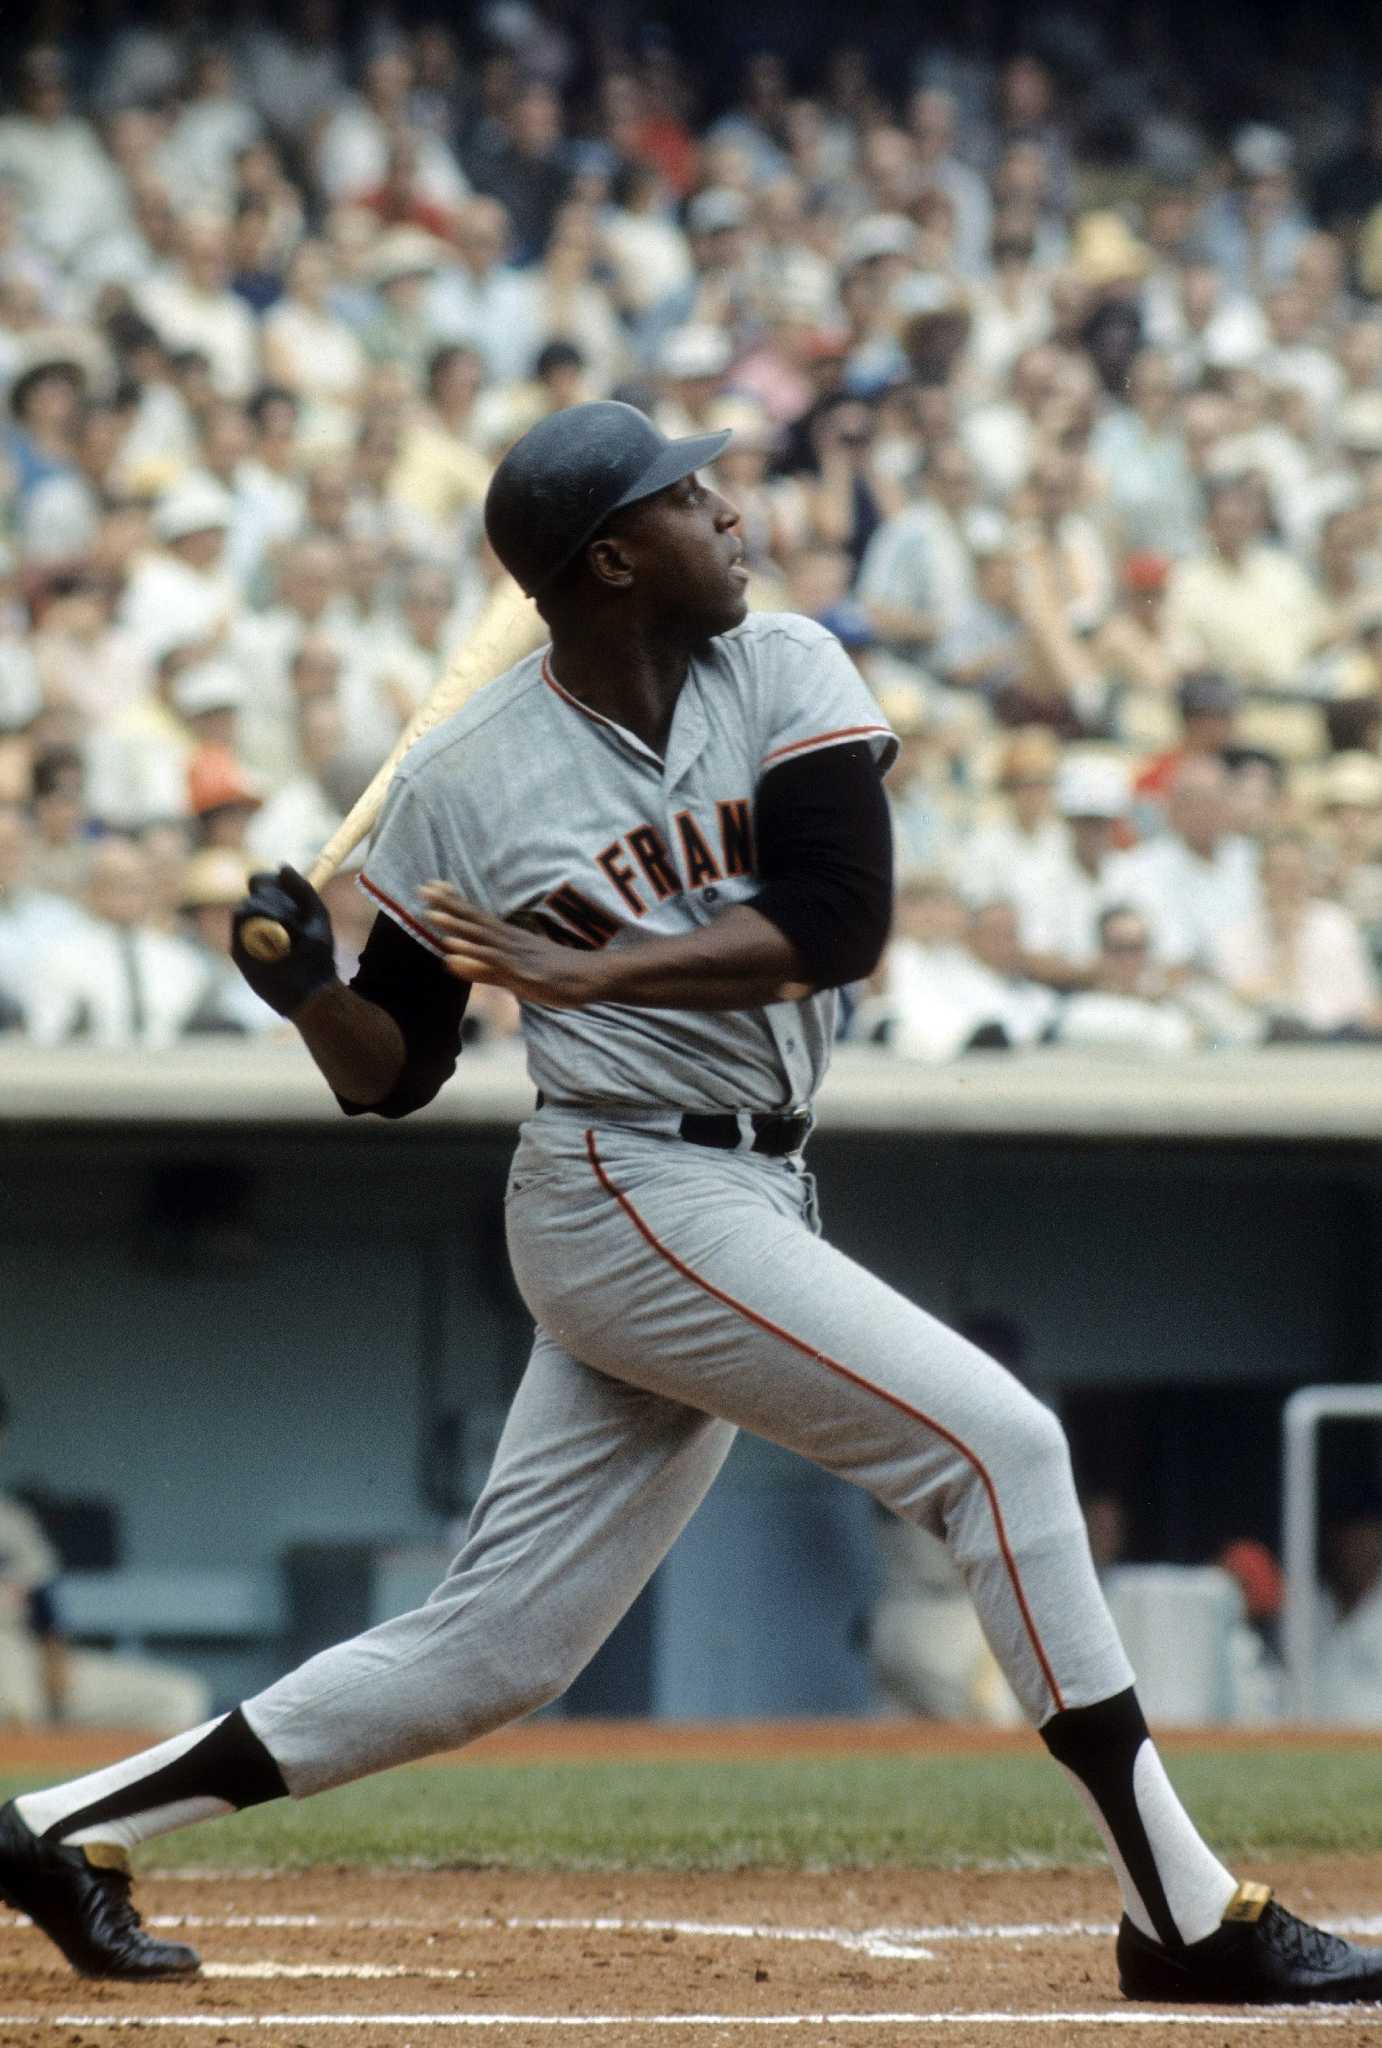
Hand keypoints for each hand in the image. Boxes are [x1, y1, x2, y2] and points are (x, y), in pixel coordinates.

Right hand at [231, 865, 336, 1016]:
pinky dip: (258, 927)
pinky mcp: (238, 950)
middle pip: (255, 891)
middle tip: (292, 918)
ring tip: (288, 930)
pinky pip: (239, 928)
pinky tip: (277, 941)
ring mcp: (247, 933)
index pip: (261, 881)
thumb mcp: (317, 916)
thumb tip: (281, 867)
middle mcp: (259, 917)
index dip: (268, 880)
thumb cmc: (318, 953)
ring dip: (268, 912)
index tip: (281, 886)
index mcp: (277, 905)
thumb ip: (302, 889)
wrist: (312, 989)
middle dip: (274, 899)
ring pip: (245, 906)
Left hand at [420, 882, 605, 1006]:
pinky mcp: (523, 973)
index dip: (453, 902)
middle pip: (475, 921)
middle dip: (448, 906)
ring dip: (457, 926)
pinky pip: (493, 963)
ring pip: (481, 939)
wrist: (594, 977)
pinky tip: (454, 950)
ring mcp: (516, 956)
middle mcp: (510, 942)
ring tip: (432, 914)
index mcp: (509, 939)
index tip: (431, 886)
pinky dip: (473, 954)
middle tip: (422, 889)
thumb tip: (451, 963)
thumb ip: (483, 971)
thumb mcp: (515, 975)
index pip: (476, 917)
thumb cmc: (558, 975)